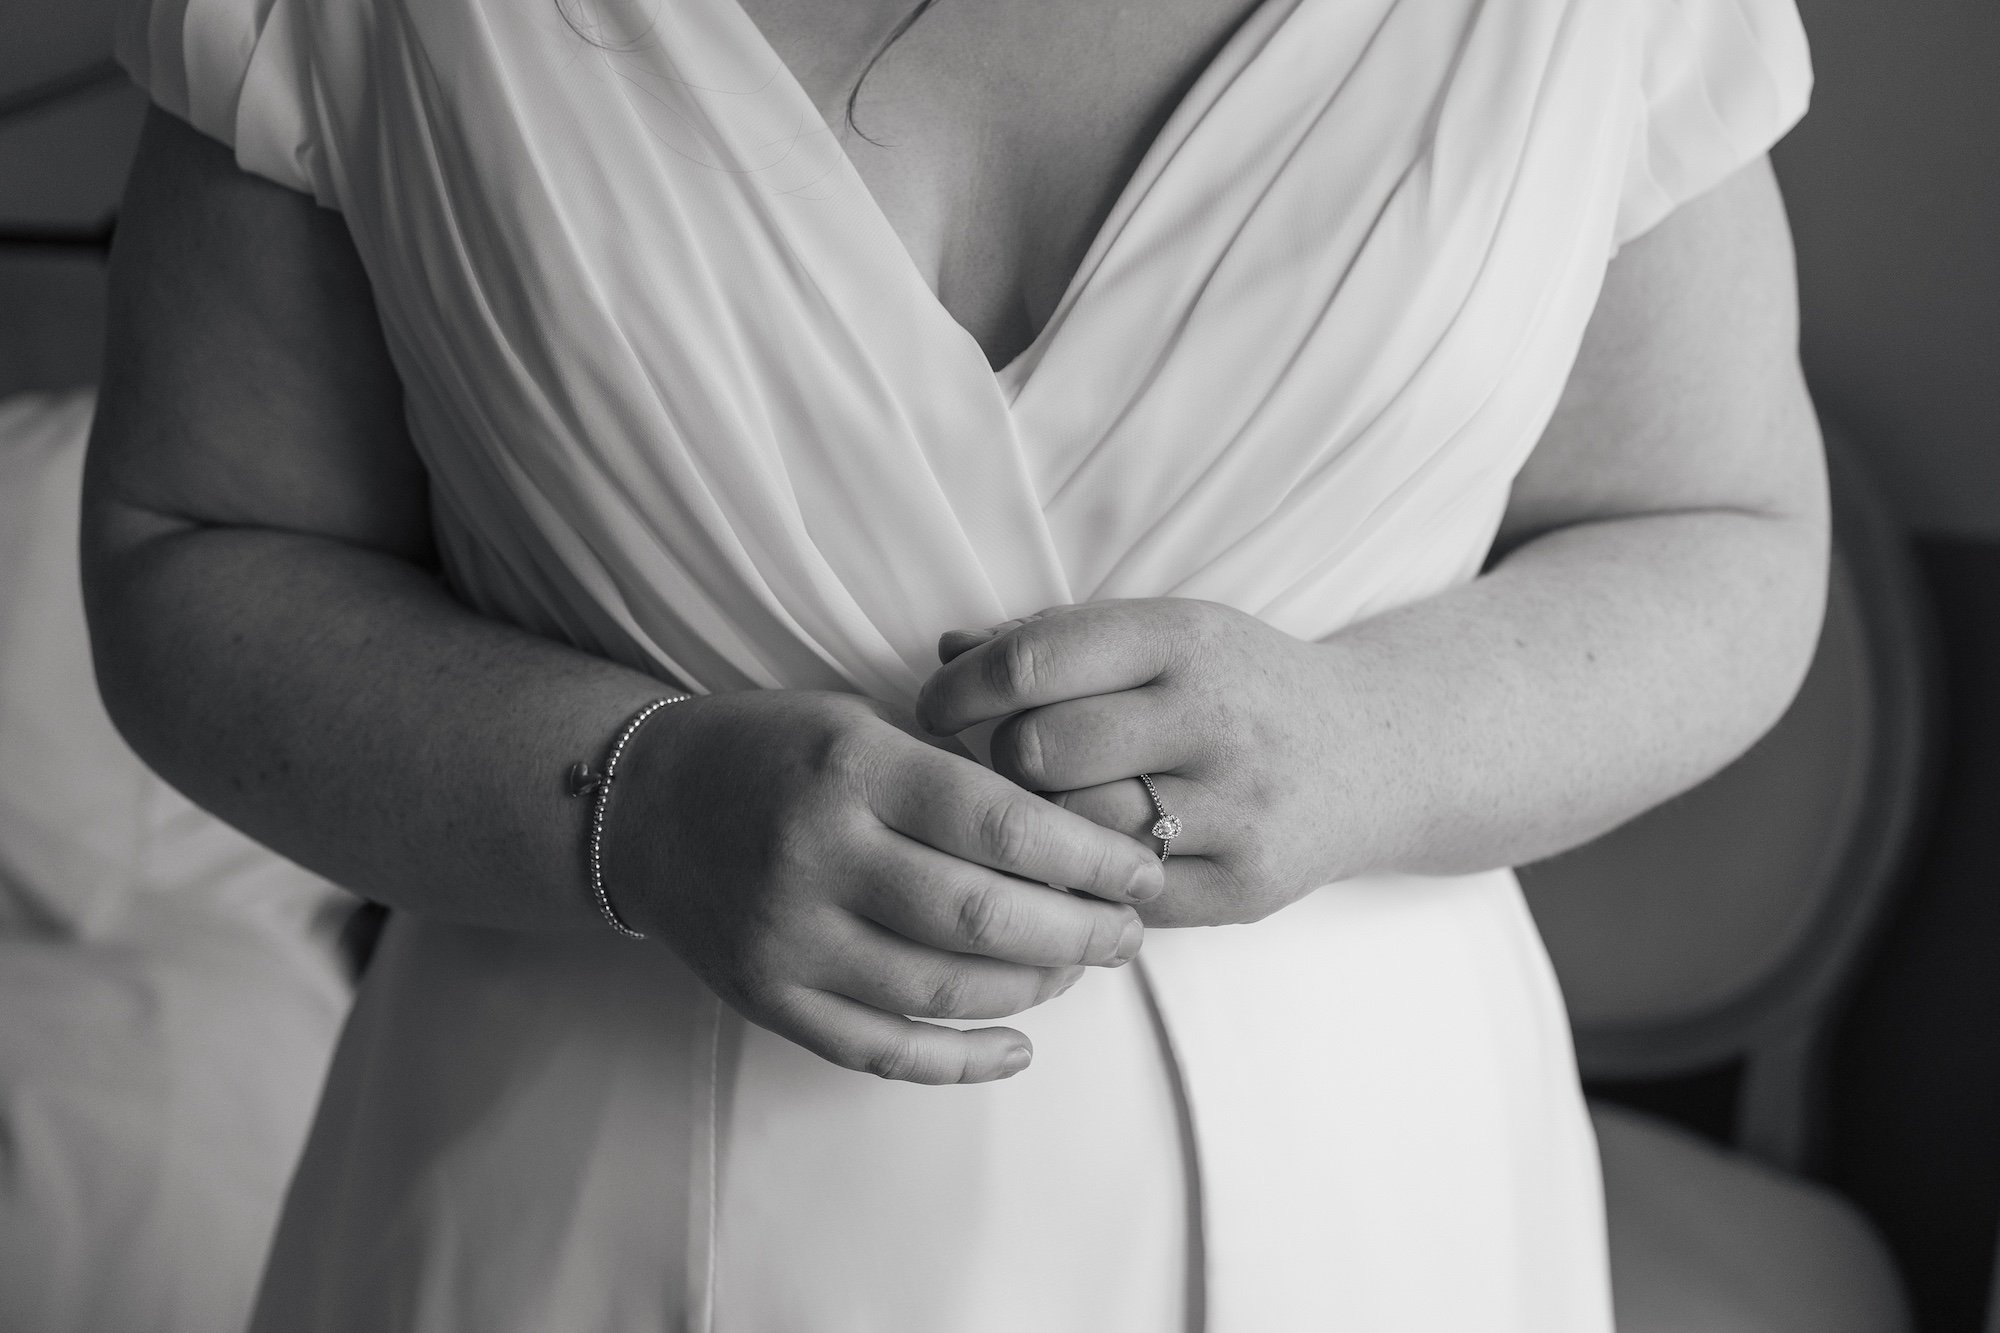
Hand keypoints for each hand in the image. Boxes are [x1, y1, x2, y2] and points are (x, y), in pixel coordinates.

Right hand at [601, 690, 1164, 1083]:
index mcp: (853, 768)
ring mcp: (786, 936)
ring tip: (1076, 969)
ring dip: (1031, 988)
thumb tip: (1080, 836)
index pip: (999, 823)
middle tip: (1128, 934)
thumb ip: (955, 773)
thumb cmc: (777, 752)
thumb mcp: (863, 723)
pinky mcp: (768, 998)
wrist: (645, 806)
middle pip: (980, 916)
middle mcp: (817, 855)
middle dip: (1078, 932)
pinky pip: (880, 1049)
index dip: (1089, 855)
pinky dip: (960, 1060)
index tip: (1144, 870)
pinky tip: (1018, 1047)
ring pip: (940, 989)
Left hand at [915, 600, 1349, 927]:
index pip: (1035, 663)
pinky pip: (1123, 897)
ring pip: (1075, 833)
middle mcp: (1218, 720)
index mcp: (1187, 639)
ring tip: (1043, 814)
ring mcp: (1239, 810)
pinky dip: (1089, 883)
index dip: (961, 688)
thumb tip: (949, 651)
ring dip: (1039, 829)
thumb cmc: (1241, 689)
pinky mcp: (1247, 887)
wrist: (1375, 755)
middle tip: (1003, 766)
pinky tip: (1086, 862)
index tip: (936, 706)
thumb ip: (1059, 641)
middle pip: (1042, 751)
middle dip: (1000, 761)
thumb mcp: (1168, 637)